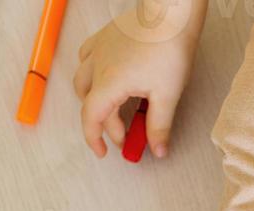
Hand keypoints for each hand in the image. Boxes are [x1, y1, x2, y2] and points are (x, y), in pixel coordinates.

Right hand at [73, 0, 205, 157]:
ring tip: (113, 111)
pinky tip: (106, 79)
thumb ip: (159, 126)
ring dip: (94, 100)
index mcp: (109, 84)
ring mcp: (99, 50)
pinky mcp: (105, 38)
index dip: (94, 139)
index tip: (105, 153)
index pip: (92, 119)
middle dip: (106, 125)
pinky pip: (87, 59)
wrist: (170, 14)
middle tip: (128, 137)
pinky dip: (92, 74)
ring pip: (83, 81)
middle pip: (91, 104)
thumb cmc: (169, 47)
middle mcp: (97, 67)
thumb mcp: (167, 95)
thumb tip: (157, 150)